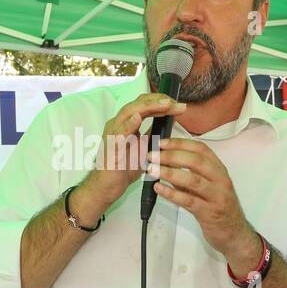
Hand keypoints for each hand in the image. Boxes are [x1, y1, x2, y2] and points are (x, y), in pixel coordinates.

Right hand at [78, 93, 185, 210]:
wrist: (108, 186)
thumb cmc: (124, 167)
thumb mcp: (145, 147)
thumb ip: (154, 132)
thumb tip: (171, 119)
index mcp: (126, 123)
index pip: (144, 104)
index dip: (161, 101)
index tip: (178, 105)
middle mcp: (118, 124)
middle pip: (138, 104)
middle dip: (159, 101)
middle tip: (176, 103)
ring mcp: (113, 133)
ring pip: (129, 112)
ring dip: (148, 107)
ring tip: (165, 104)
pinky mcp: (111, 146)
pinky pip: (119, 132)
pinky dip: (129, 124)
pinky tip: (138, 118)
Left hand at [147, 137, 259, 266]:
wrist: (234, 233)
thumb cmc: (217, 207)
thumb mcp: (207, 186)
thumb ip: (189, 174)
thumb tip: (164, 161)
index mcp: (219, 169)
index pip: (201, 149)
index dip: (180, 143)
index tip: (161, 143)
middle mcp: (220, 180)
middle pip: (196, 161)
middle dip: (172, 156)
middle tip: (152, 156)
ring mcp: (216, 197)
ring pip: (193, 180)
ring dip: (170, 173)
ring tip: (152, 170)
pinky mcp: (209, 213)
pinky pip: (189, 201)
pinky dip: (172, 193)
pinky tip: (158, 188)